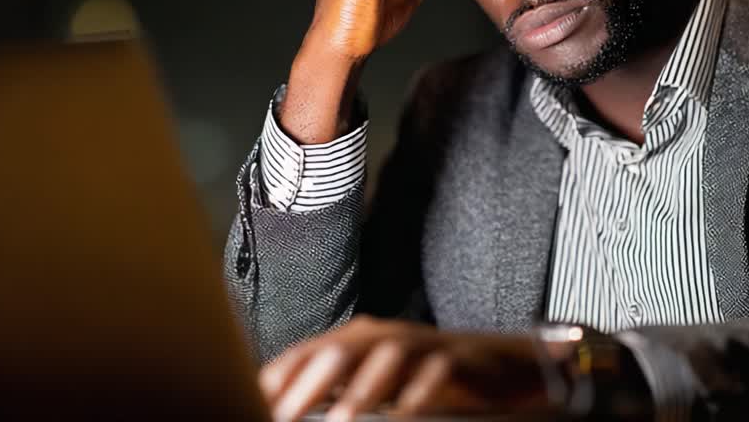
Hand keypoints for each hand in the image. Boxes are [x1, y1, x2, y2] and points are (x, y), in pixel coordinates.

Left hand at [259, 316, 550, 421]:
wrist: (494, 364)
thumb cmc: (421, 378)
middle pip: (338, 352)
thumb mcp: (372, 385)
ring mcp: (419, 345)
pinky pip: (435, 373)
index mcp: (354, 340)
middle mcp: (382, 336)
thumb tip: (282, 409)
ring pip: (385, 358)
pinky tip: (404, 416)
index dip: (278, 378)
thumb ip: (332, 393)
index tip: (253, 402)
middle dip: (307, 384)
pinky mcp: (455, 359)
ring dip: (360, 391)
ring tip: (339, 421)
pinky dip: (417, 395)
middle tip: (284, 416)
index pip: (306, 354)